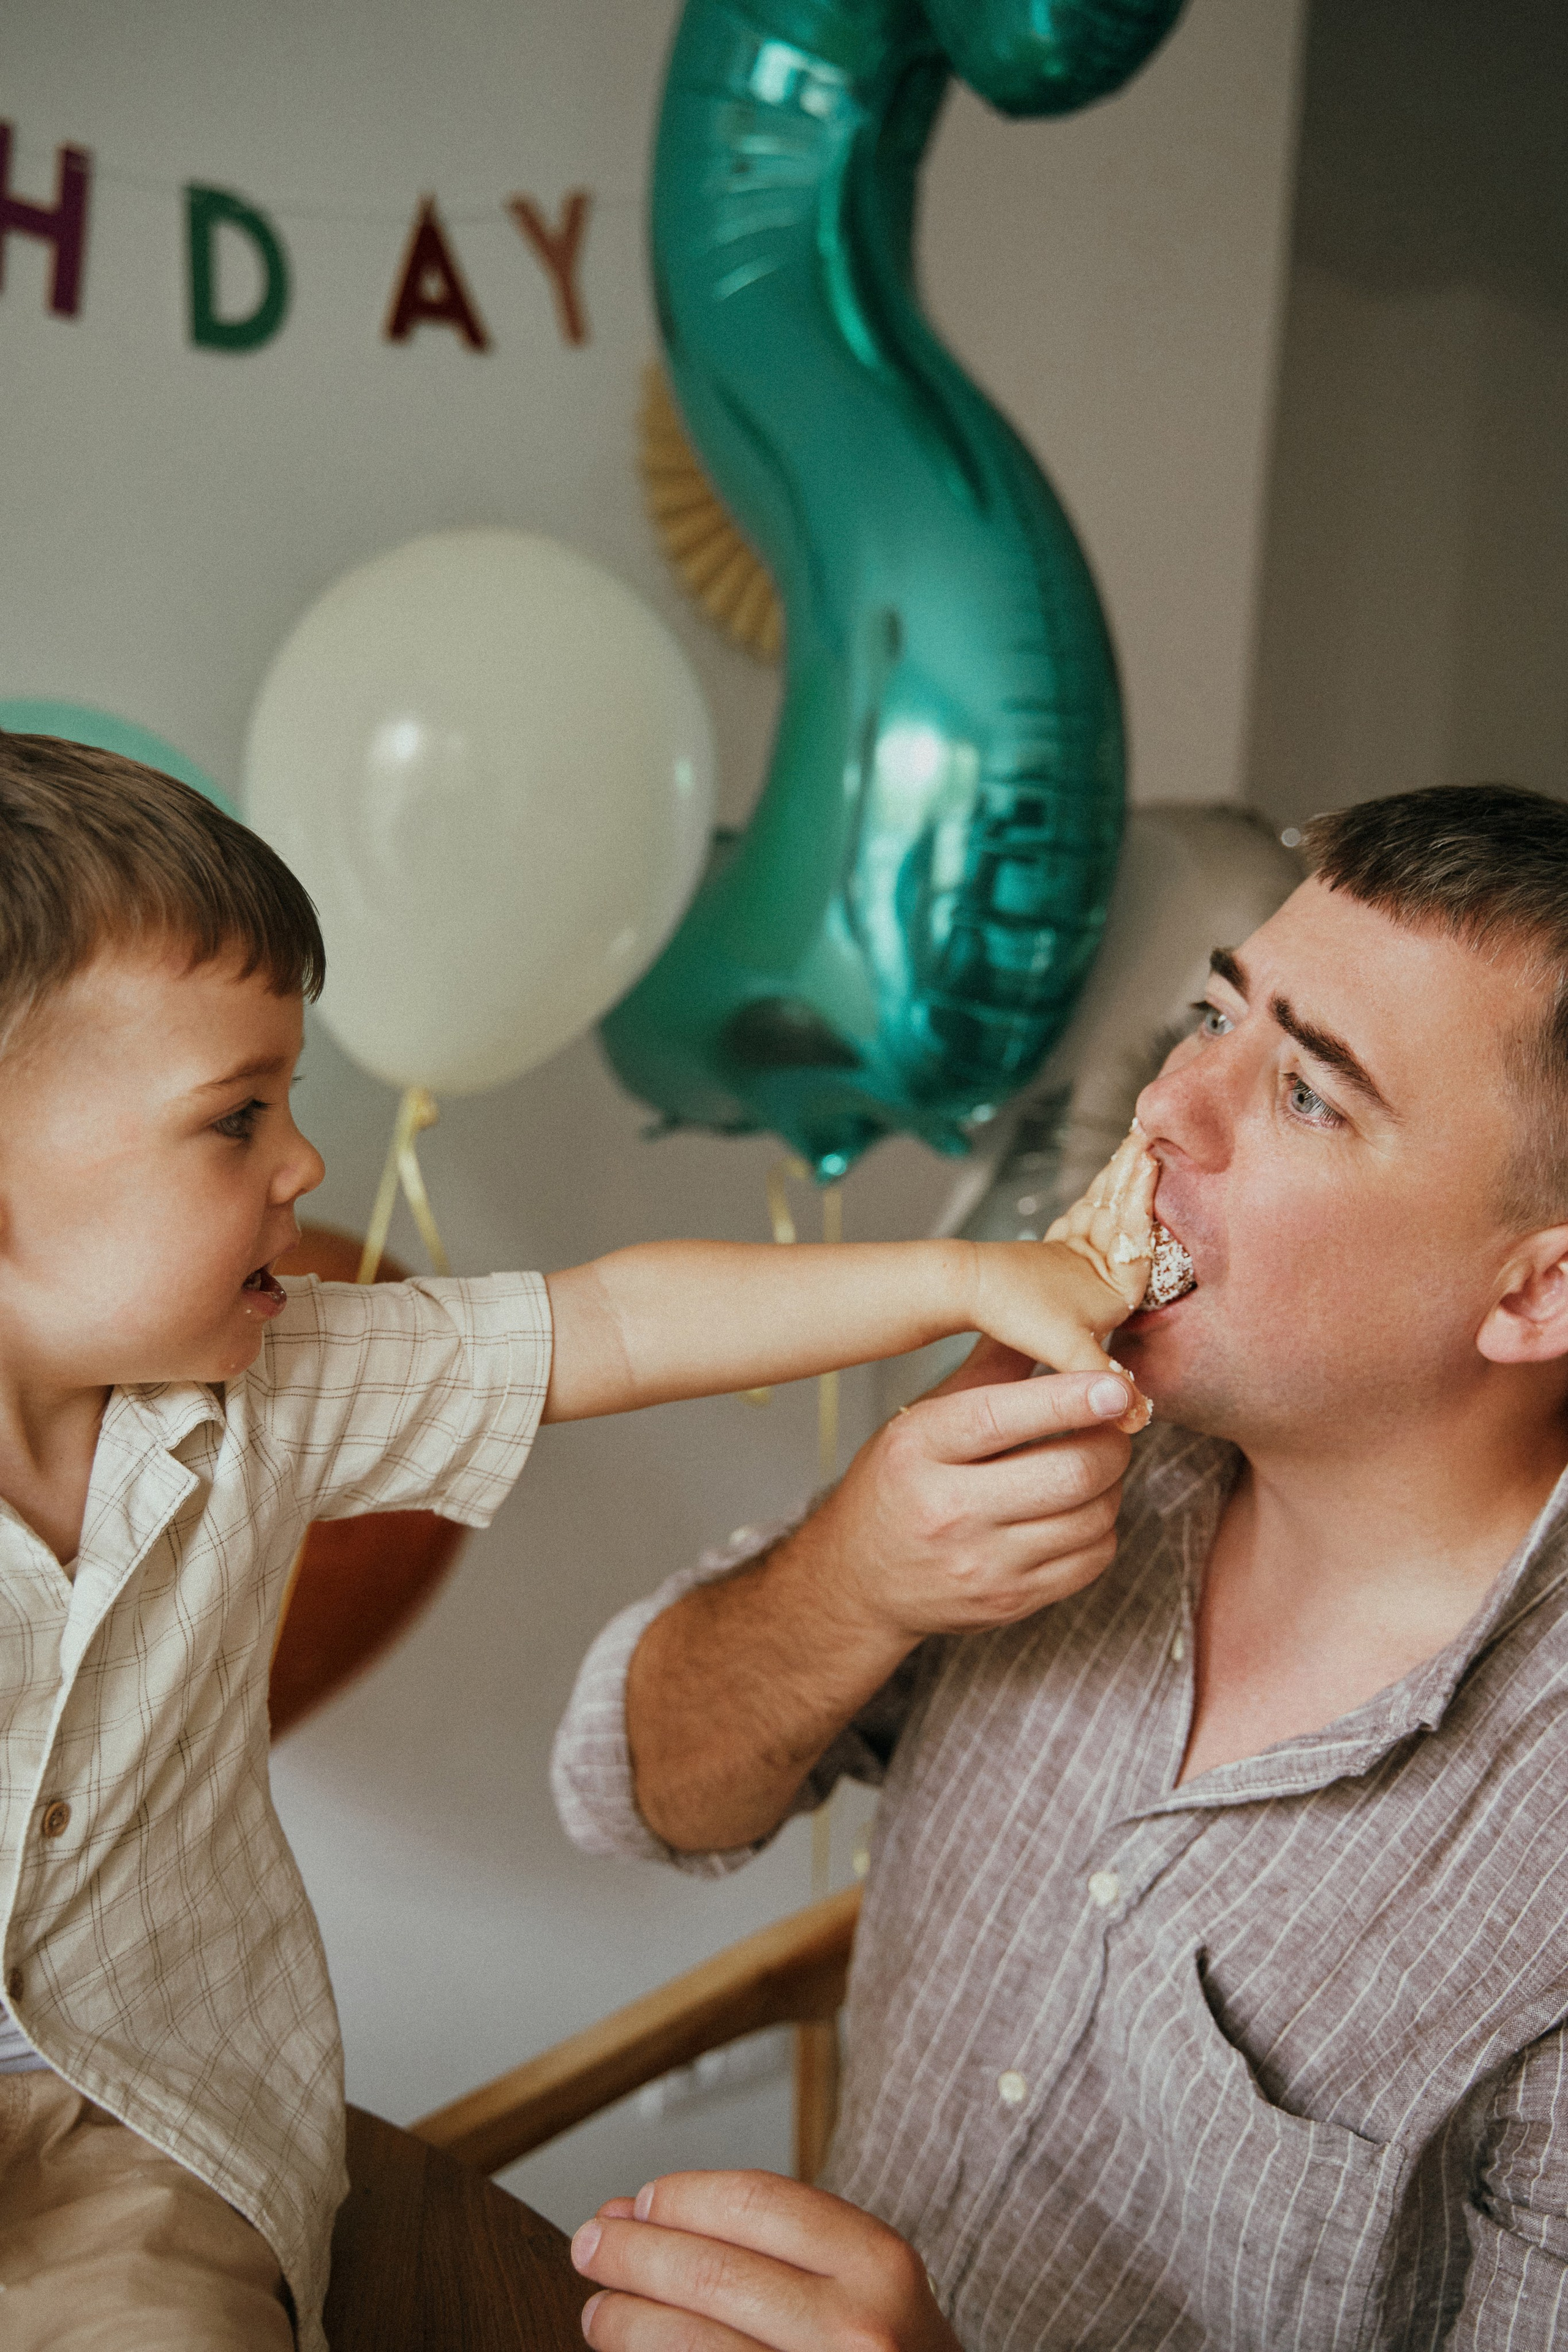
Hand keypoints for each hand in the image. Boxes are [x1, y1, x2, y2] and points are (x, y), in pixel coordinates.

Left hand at [571, 2170, 960, 2350]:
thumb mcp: (870, 2288)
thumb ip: (775, 2248)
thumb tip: (641, 2213)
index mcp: (879, 2266)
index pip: (754, 2202)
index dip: (681, 2197)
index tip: (639, 2202)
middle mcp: (856, 2331)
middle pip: (709, 2271)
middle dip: (631, 2254)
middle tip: (591, 2246)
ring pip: (688, 2343)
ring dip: (624, 2322)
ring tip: (598, 2313)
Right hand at [811, 1338, 1134, 1644]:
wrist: (860, 1581)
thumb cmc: (895, 1486)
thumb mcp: (921, 1418)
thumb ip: (986, 1371)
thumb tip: (1043, 1314)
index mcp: (919, 1449)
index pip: (1002, 1418)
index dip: (1070, 1400)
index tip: (1116, 1385)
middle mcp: (947, 1510)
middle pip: (1068, 1474)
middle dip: (1111, 1442)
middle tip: (1114, 1423)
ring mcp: (982, 1565)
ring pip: (1092, 1518)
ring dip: (1112, 1483)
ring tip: (1095, 1461)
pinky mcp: (1010, 1602)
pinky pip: (1091, 1560)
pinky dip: (1102, 1527)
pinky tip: (1082, 1508)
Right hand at [967, 1128, 1156, 1394]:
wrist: (965, 1291)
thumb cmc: (1013, 1316)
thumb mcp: (1068, 1351)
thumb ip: (1104, 1380)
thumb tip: (1140, 1421)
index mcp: (1115, 1294)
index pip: (1142, 1242)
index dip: (1146, 1202)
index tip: (1154, 1164)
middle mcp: (1104, 1278)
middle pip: (1131, 1221)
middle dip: (1141, 1179)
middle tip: (1153, 1136)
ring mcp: (1084, 1262)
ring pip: (1113, 1211)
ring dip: (1124, 1177)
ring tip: (1139, 1140)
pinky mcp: (1064, 1251)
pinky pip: (1091, 1211)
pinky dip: (1102, 1187)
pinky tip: (1113, 1168)